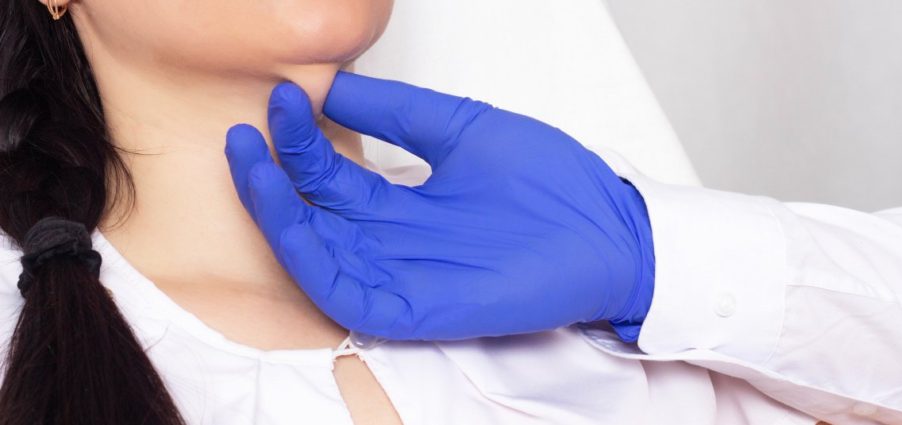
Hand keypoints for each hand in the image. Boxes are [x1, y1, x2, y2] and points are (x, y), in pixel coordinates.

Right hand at [224, 72, 654, 340]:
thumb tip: (335, 87)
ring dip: (277, 217)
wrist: (610, 228)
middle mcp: (393, 239)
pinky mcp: (419, 308)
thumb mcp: (461, 129)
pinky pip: (348, 296)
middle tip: (245, 136)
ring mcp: (402, 275)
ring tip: (255, 167)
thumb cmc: (551, 181)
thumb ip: (398, 113)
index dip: (299, 140)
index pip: (331, 176)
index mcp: (402, 200)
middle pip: (311, 217)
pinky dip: (312, 263)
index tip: (285, 98)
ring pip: (316, 257)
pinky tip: (293, 221)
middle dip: (270, 179)